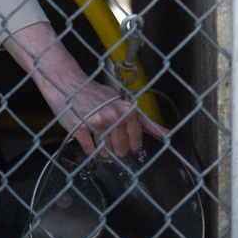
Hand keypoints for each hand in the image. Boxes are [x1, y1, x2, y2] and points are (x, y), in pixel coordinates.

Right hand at [3, 22, 166, 157]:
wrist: (68, 83)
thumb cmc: (97, 94)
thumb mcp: (122, 102)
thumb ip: (144, 121)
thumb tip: (168, 135)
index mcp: (127, 110)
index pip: (136, 141)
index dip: (131, 143)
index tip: (125, 138)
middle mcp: (114, 117)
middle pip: (122, 150)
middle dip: (115, 147)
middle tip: (107, 133)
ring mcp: (97, 123)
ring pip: (106, 153)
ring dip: (102, 149)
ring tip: (96, 132)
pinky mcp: (81, 129)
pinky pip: (90, 151)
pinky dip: (90, 149)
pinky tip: (87, 136)